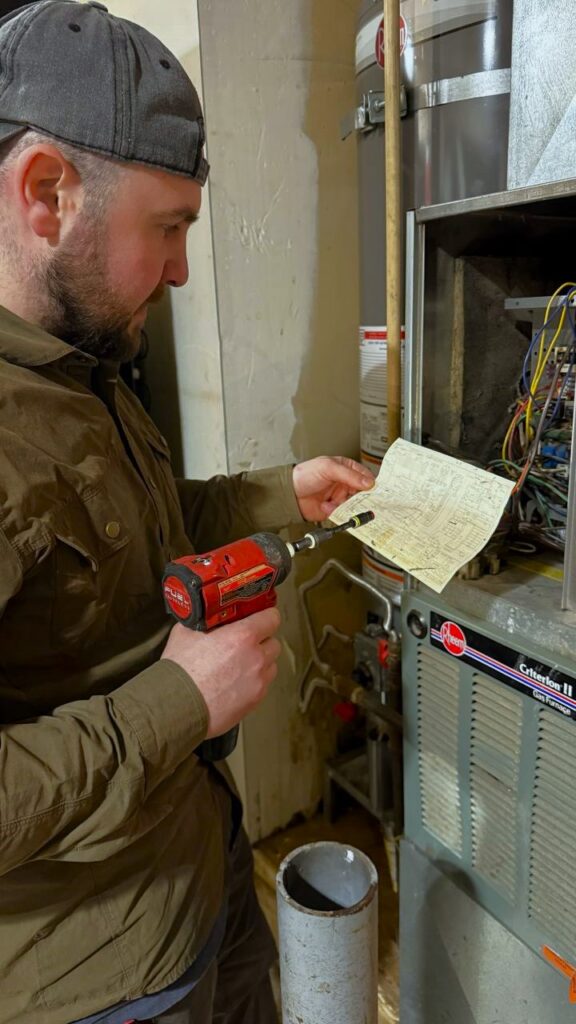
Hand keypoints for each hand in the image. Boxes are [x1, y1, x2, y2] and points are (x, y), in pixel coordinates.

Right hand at [161, 608, 281, 737]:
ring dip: (261, 662)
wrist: (177, 706)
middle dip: (262, 641)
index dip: (266, 616)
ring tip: (240, 665)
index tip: (260, 617)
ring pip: (271, 665)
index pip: (271, 618)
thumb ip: (204, 621)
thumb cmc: (180, 671)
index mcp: (242, 636)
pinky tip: (236, 682)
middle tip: (245, 643)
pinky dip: (254, 682)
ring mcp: (258, 681)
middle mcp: (256, 657)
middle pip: (274, 642)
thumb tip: (206, 616)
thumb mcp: (186, 631)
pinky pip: (263, 685)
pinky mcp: (255, 700)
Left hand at [293, 456, 373, 519]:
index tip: (375, 490)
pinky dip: (338, 512)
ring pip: (355, 505)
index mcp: (346, 469)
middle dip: (362, 498)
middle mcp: (345, 484)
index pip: (365, 476)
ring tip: (338, 502)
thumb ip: (349, 474)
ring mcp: (340, 497)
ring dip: (348, 506)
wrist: (289, 493)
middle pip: (363, 493)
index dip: (371, 483)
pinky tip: (327, 506)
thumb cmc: (304, 475)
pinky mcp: (335, 510)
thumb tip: (368, 482)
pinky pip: (344, 514)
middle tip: (361, 500)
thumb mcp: (328, 468)